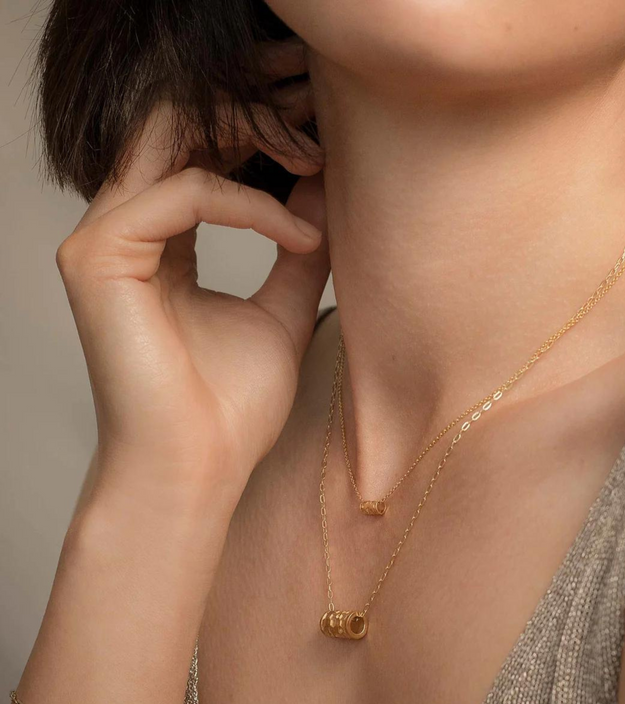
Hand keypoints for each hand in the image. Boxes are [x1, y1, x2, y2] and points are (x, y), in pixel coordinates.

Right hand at [56, 40, 328, 510]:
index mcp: (161, 241)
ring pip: (175, 137)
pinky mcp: (100, 256)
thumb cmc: (233, 406)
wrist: (197, 471)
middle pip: (182, 125)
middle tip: (323, 130)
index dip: (263, 131)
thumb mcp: (283, 309)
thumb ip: (297, 246)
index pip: (203, 151)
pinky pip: (187, 192)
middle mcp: (124, 230)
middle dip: (258, 115)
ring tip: (321, 164)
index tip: (327, 137)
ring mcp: (104, 239)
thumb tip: (328, 185)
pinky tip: (301, 236)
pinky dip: (254, 206)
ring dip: (258, 138)